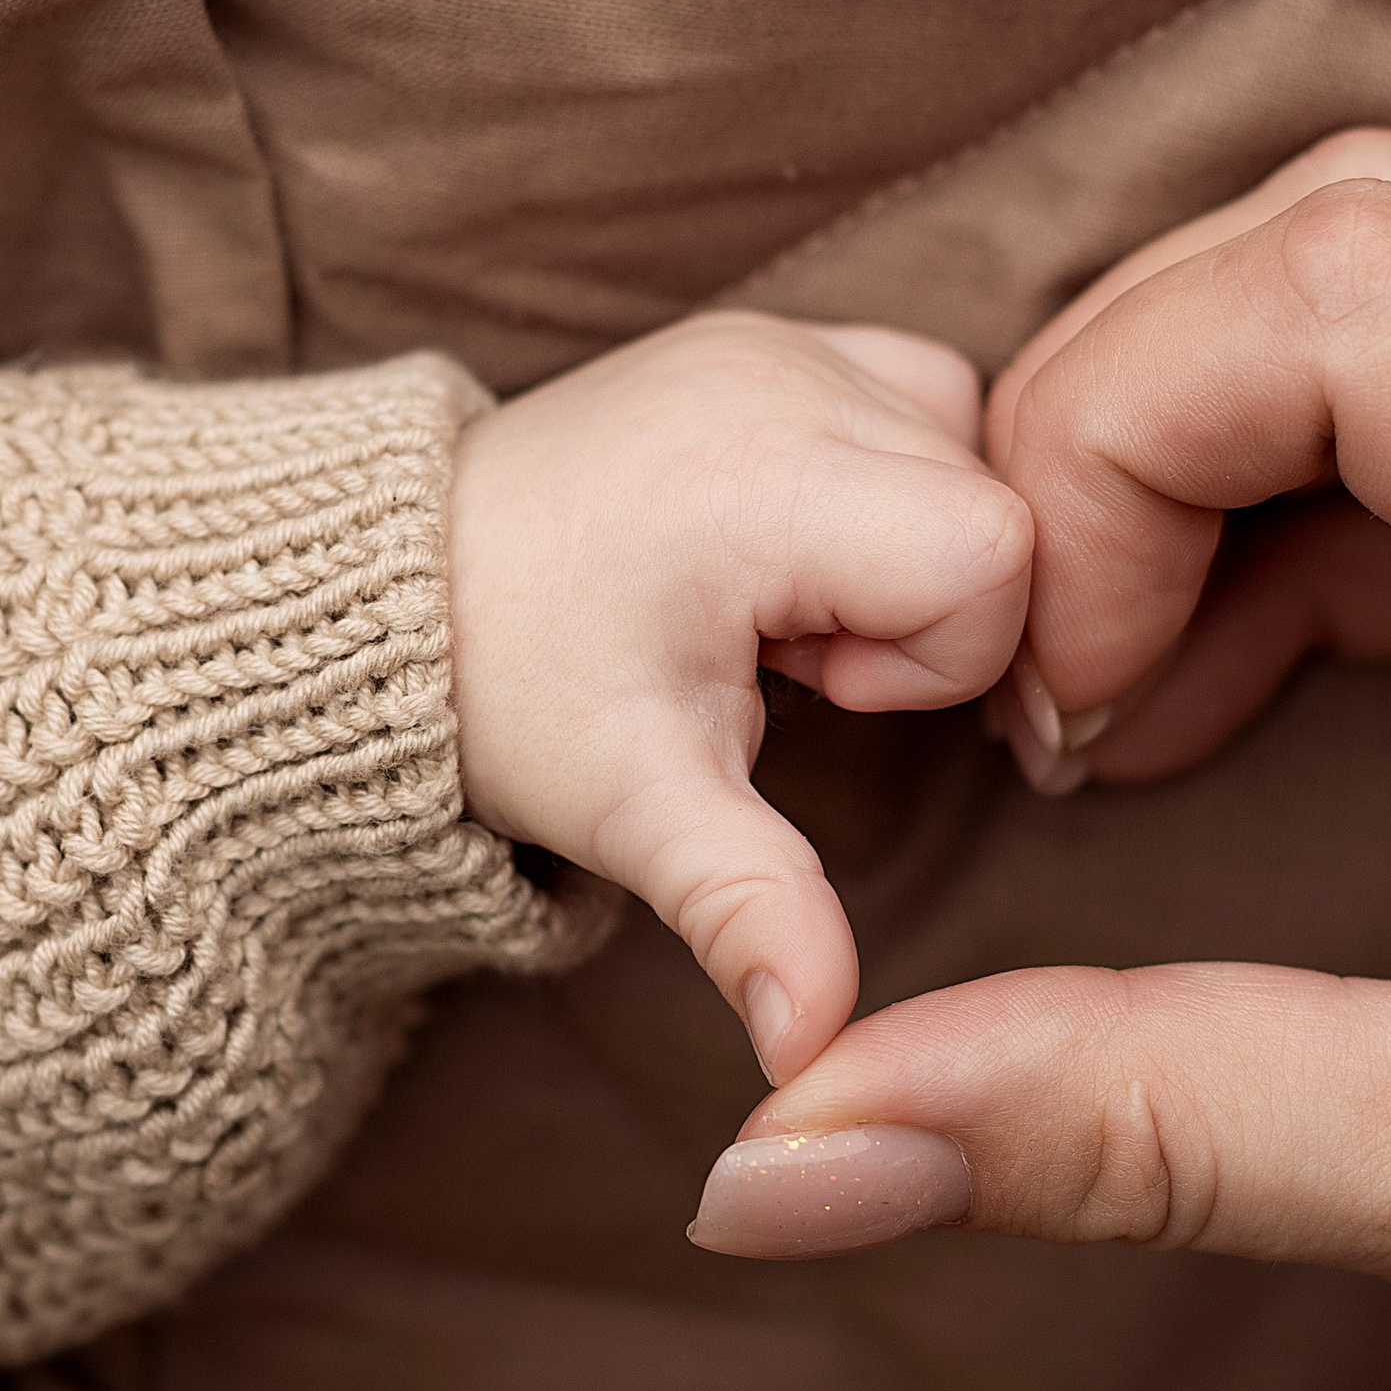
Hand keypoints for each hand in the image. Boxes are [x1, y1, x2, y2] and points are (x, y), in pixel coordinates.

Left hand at [447, 311, 1028, 1082]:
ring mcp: (786, 340)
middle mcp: (788, 373)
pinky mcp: (780, 337)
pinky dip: (904, 483)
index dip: (940, 657)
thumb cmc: (514, 692)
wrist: (387, 592)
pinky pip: (928, 399)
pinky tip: (809, 553)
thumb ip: (757, 915)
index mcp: (762, 479)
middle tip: (799, 664)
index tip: (817, 692)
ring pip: (981, 446)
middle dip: (932, 615)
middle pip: (1002, 507)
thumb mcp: (641, 814)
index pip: (996, 557)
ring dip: (922, 548)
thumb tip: (817, 1053)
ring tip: (796, 610)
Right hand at [689, 134, 1390, 1390]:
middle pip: (1383, 244)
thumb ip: (1152, 1124)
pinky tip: (1236, 698)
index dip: (1118, 438)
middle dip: (1146, 417)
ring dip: (1223, 475)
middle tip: (1059, 666)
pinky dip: (1314, 543)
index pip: (1364, 295)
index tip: (1055, 692)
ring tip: (1128, 704)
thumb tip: (809, 1145)